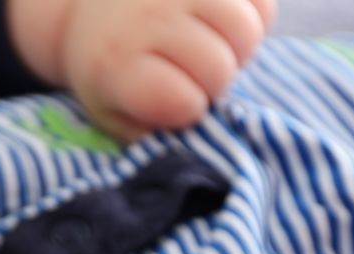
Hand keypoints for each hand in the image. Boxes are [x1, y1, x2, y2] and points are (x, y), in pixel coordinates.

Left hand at [11, 0, 276, 142]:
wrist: (92, 9)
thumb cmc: (108, 69)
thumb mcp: (110, 110)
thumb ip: (147, 131)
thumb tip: (191, 139)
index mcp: (117, 61)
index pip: (183, 102)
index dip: (186, 110)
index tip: (171, 100)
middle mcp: (150, 16)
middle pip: (220, 68)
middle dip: (212, 82)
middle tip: (191, 75)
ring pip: (247, 32)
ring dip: (237, 51)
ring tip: (208, 50)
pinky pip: (261, 5)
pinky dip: (252, 20)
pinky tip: (220, 26)